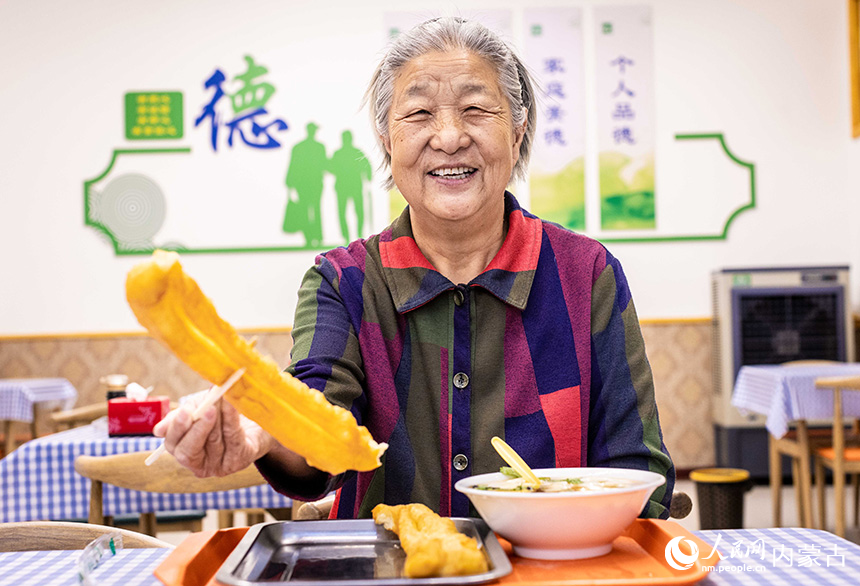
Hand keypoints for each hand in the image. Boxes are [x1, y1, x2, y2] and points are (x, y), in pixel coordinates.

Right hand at [152, 395, 274, 477]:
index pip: (172, 444)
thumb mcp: (197, 410)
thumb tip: (158, 431)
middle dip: (198, 428)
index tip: (185, 411)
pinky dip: (232, 419)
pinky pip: (234, 439)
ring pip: (214, 441)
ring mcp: (219, 466)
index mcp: (183, 450)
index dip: (177, 428)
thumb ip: (181, 416)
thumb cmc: (219, 414)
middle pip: (189, 451)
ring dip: (219, 416)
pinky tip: (231, 404)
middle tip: (208, 408)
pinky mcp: (239, 461)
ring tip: (222, 396)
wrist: (252, 420)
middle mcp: (199, 464)